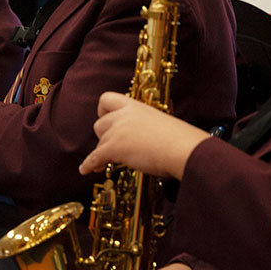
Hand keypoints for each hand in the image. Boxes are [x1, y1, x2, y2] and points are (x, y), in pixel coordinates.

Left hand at [78, 92, 209, 179]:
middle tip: (111, 146)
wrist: (184, 149)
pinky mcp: (114, 147)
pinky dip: (89, 165)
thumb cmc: (181, 140)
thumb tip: (148, 139)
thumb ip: (148, 127)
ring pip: (99, 142)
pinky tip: (86, 170)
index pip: (107, 98)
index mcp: (136, 107)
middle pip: (100, 124)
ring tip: (103, 164)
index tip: (107, 120)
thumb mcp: (162, 124)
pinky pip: (95, 157)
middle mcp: (124, 115)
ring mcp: (118, 130)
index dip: (103, 111)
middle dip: (103, 136)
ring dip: (102, 152)